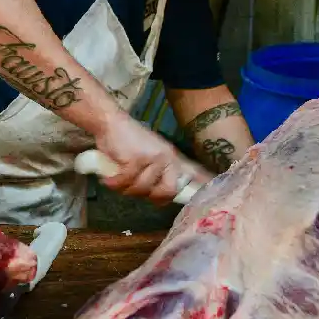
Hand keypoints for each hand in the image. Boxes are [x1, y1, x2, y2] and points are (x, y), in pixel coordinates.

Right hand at [92, 112, 211, 204]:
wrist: (111, 122)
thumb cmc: (128, 140)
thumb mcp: (150, 153)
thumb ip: (160, 172)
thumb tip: (166, 196)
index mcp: (172, 157)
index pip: (194, 173)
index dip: (202, 184)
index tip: (209, 191)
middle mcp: (167, 159)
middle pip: (168, 191)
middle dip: (151, 196)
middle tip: (135, 189)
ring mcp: (153, 159)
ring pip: (141, 189)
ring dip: (125, 189)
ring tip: (118, 179)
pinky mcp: (136, 161)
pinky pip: (125, 183)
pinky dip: (114, 183)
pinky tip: (108, 179)